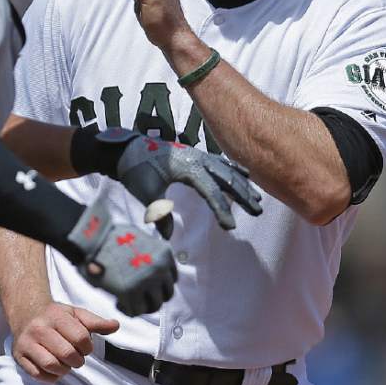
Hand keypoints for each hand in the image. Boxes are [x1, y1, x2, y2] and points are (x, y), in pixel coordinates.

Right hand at [11, 302, 119, 382]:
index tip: (85, 347)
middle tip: (76, 357)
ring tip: (65, 363)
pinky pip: (38, 375)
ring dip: (64, 370)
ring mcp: (26, 343)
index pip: (80, 338)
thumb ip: (96, 322)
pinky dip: (50, 376)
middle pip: (67, 354)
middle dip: (77, 360)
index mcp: (55, 316)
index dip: (88, 347)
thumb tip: (115, 325)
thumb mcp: (76, 314)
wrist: (26, 313)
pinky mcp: (18, 356)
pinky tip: (54, 368)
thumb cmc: (56, 316)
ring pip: (51, 365)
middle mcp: (38, 328)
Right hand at [66, 200, 177, 315]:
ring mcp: (147, 281)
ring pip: (154, 305)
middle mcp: (160, 268)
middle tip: (138, 298)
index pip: (171, 278)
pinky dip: (128, 310)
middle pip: (166, 294)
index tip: (147, 286)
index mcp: (164, 254)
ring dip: (141, 306)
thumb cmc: (109, 236)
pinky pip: (136, 311)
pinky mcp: (131, 292)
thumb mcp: (138, 236)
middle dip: (152, 298)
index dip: (159, 285)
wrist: (93, 237)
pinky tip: (118, 302)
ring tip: (127, 301)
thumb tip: (147, 266)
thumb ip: (148, 252)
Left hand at [99, 129, 262, 231]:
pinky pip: (221, 163)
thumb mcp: (144, 190)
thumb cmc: (134, 168)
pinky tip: (246, 176)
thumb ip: (158, 212)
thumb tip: (168, 236)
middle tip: (258, 212)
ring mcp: (198, 155)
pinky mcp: (195, 156)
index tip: (230, 227)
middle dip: (243, 195)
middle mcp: (197, 158)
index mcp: (187, 166)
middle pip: (226, 178)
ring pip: (227, 170)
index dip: (222, 209)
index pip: (210, 190)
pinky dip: (235, 170)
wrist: (127, 148)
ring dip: (243, 185)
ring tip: (258, 199)